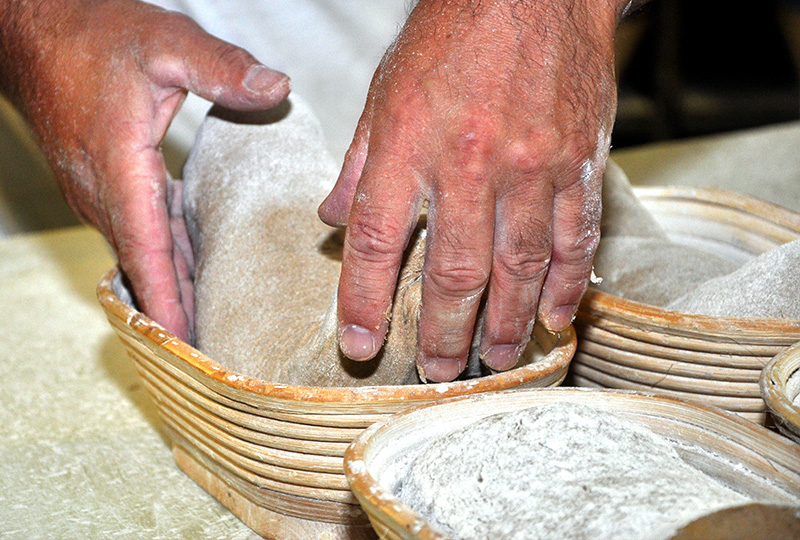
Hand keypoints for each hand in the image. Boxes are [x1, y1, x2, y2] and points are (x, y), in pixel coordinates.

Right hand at [0, 0, 288, 341]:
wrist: (35, 25)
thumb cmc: (95, 33)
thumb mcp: (166, 41)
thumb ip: (222, 68)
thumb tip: (277, 89)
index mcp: (120, 166)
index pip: (147, 250)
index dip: (167, 300)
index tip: (186, 342)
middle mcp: (103, 190)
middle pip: (146, 267)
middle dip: (176, 312)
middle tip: (214, 352)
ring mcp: (98, 190)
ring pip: (141, 254)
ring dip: (171, 291)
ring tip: (210, 327)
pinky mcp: (103, 183)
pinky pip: (138, 234)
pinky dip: (164, 261)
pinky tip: (190, 274)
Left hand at [319, 0, 622, 380]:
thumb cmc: (452, 32)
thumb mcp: (385, 91)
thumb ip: (358, 162)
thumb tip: (332, 221)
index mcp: (408, 144)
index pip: (373, 242)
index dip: (361, 302)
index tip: (357, 347)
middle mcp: (468, 162)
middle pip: (453, 272)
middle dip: (444, 332)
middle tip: (439, 371)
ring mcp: (530, 166)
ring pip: (518, 267)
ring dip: (506, 323)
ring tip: (495, 360)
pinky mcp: (577, 162)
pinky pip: (574, 237)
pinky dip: (566, 284)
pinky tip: (555, 317)